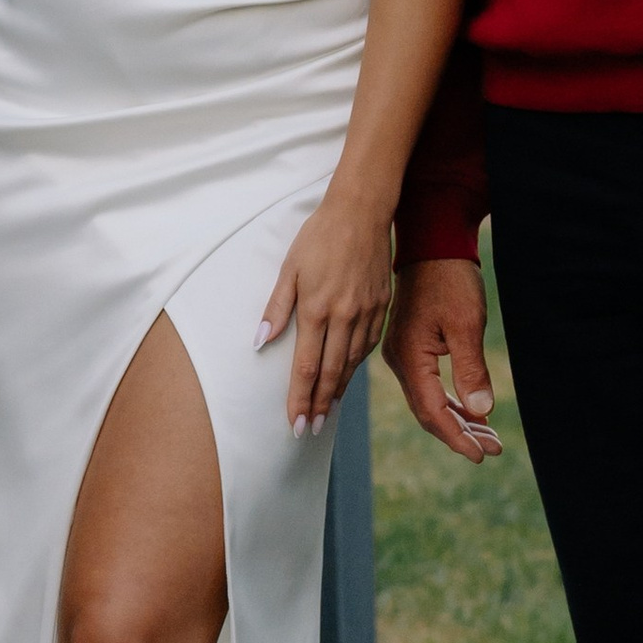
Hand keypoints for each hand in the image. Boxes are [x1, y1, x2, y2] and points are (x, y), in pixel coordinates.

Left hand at [259, 193, 393, 433]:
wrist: (361, 213)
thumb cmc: (319, 237)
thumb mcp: (290, 269)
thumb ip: (276, 308)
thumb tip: (260, 342)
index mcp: (318, 309)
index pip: (307, 367)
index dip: (300, 398)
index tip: (295, 422)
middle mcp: (345, 317)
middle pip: (331, 373)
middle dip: (319, 405)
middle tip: (310, 429)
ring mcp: (367, 314)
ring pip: (352, 363)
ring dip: (338, 390)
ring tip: (327, 411)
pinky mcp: (382, 307)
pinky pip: (368, 346)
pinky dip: (356, 366)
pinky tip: (347, 376)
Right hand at [383, 255, 502, 461]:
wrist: (433, 245)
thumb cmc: (450, 279)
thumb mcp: (466, 325)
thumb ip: (471, 370)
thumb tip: (481, 412)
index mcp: (410, 358)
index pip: (432, 412)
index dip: (457, 437)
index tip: (481, 455)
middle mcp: (400, 361)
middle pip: (428, 412)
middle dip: (460, 434)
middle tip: (492, 450)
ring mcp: (404, 354)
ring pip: (429, 401)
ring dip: (458, 420)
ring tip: (488, 437)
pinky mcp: (412, 347)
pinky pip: (429, 385)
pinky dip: (451, 401)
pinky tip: (472, 410)